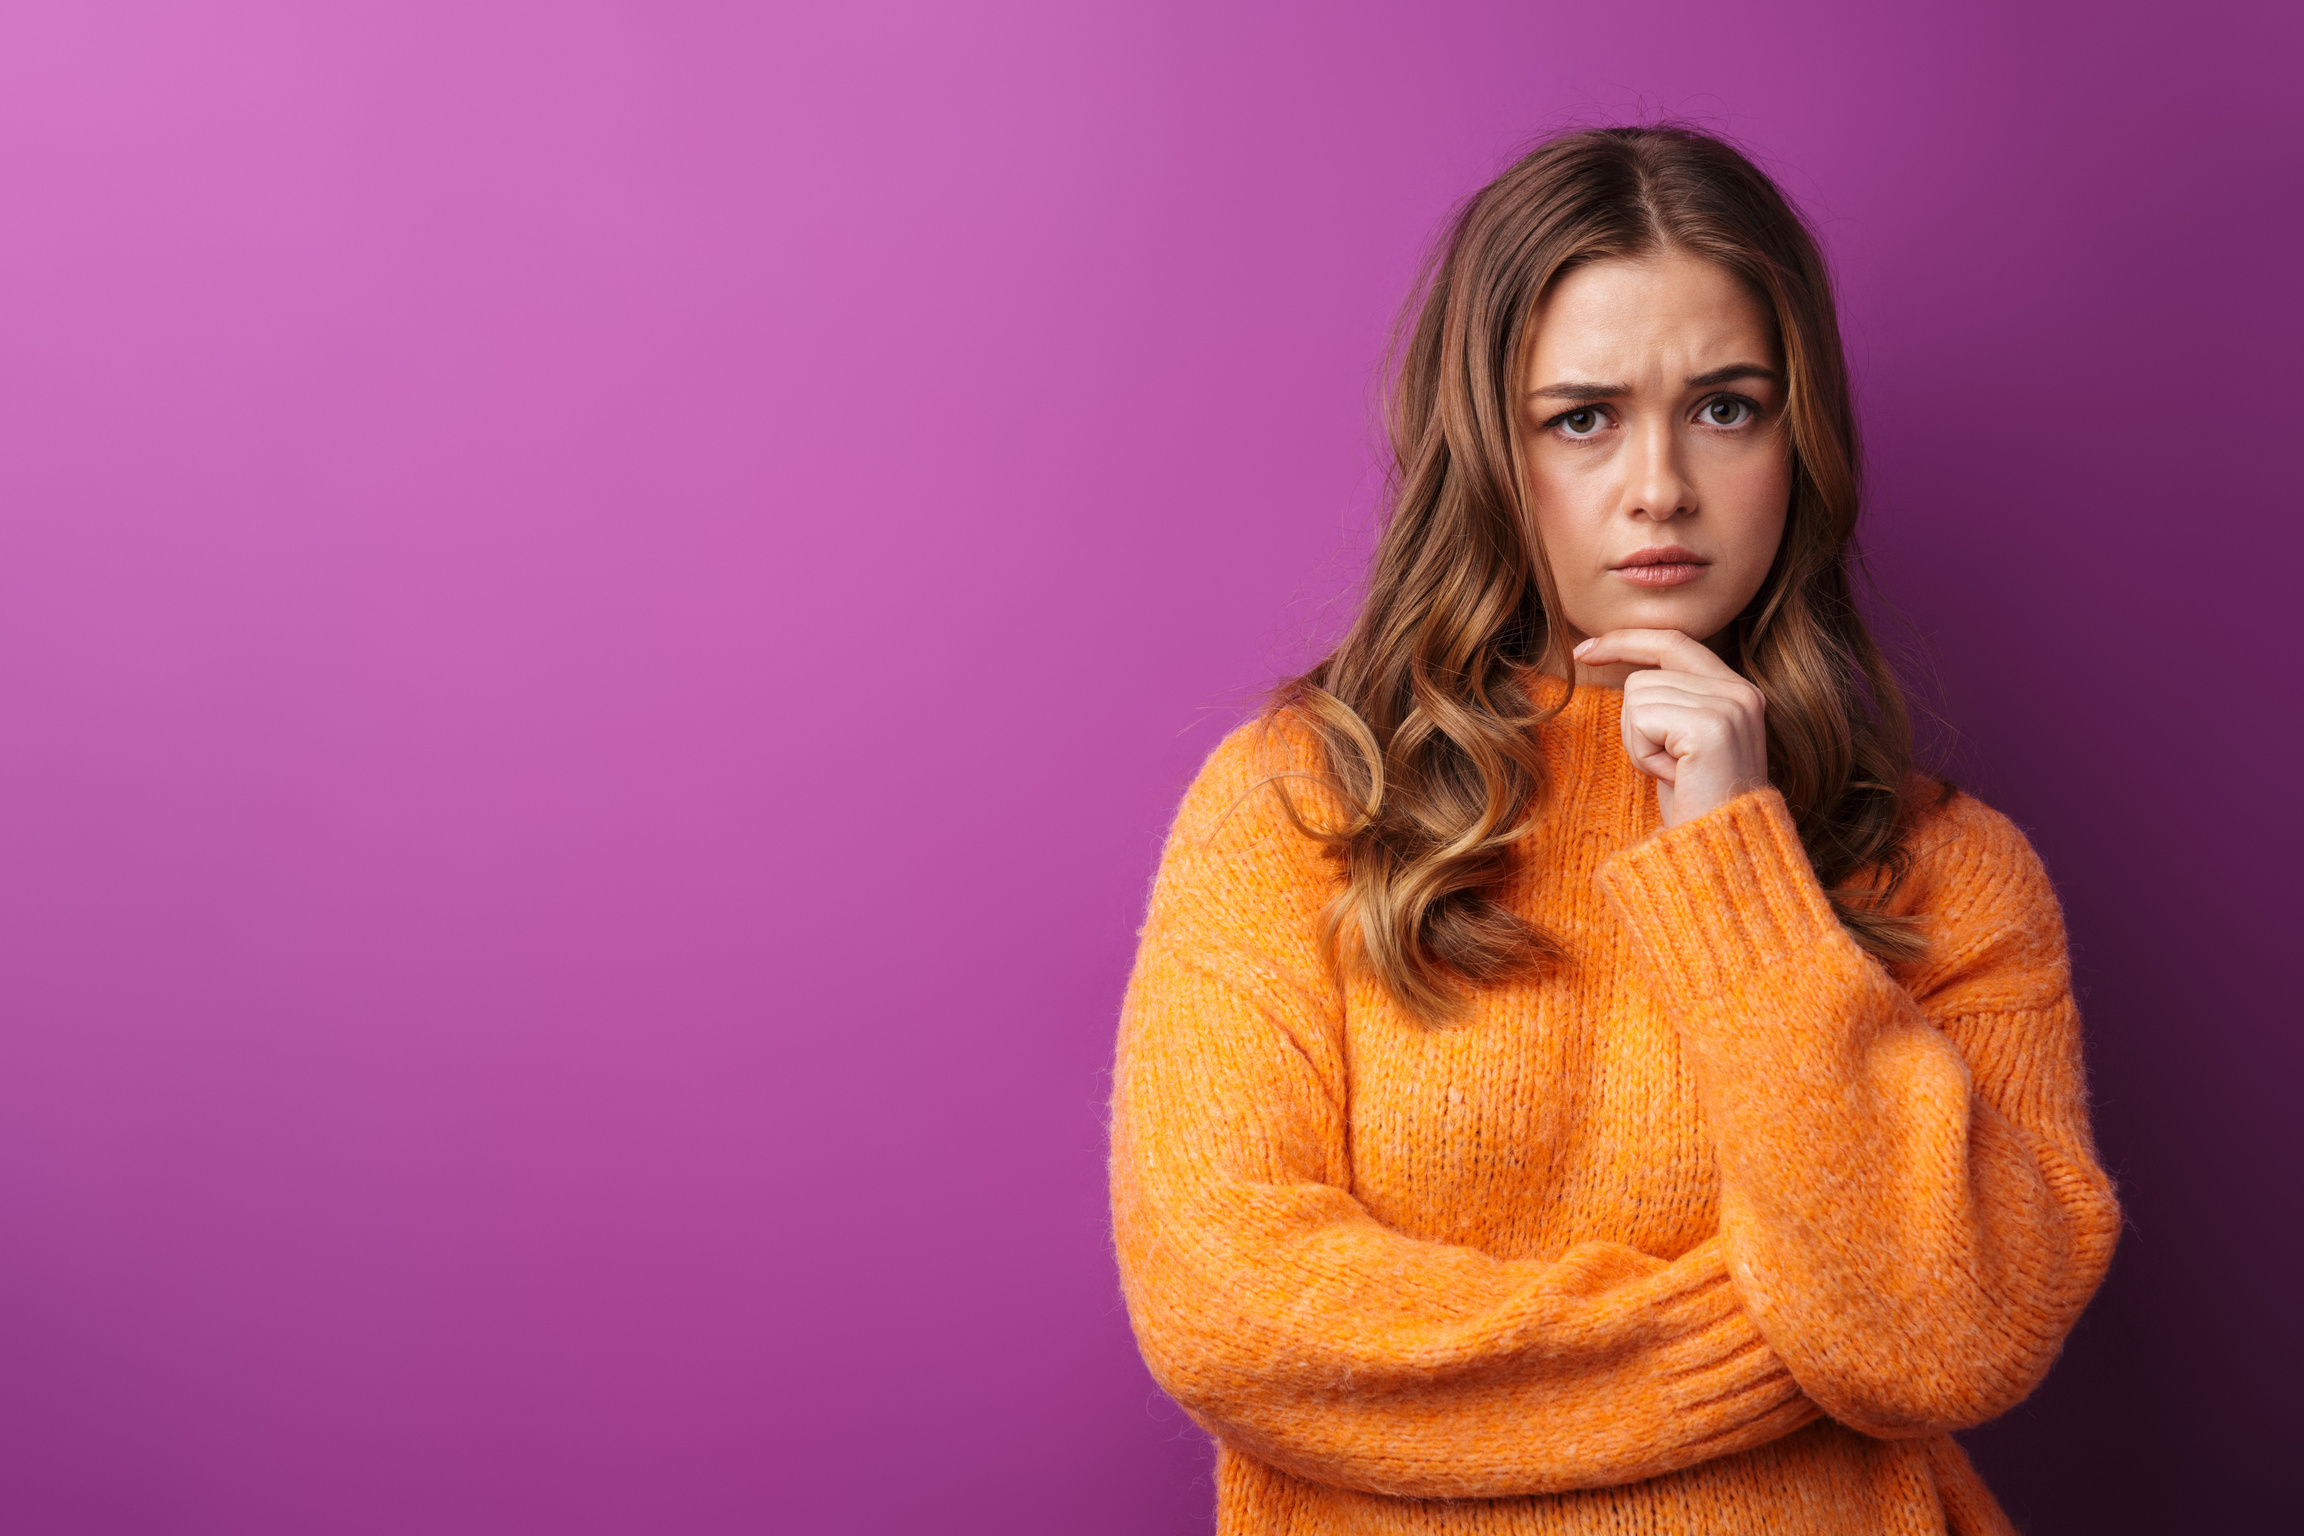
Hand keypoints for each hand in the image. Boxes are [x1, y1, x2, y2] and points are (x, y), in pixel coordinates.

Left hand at [1572, 629, 1767, 827]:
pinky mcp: (1709, 726)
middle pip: (1644, 675)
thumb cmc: (1697, 805)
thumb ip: (1673, 701)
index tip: (1584, 650)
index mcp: (1738, 690)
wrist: (1721, 855)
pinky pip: (1640, 719)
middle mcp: (1740, 691)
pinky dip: (1642, 753)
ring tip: (1674, 773)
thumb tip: (1624, 668)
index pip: (1673, 641)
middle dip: (1636, 725)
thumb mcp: (1685, 743)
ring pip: (1637, 695)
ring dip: (1640, 743)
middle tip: (1667, 766)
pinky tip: (1672, 777)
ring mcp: (1729, 706)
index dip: (1626, 640)